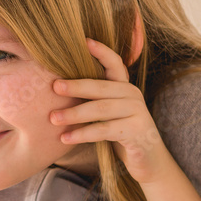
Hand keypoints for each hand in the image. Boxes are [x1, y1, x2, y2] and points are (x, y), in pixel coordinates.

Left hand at [50, 38, 173, 183]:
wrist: (147, 160)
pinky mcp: (137, 131)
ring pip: (101, 110)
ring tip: (53, 118)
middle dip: (76, 86)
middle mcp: (132, 95)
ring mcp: (137, 112)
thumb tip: (57, 86)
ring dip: (74, 114)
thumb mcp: (107, 113)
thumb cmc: (119, 133)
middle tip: (54, 87)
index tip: (84, 41)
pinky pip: (105, 130)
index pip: (114, 63)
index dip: (101, 51)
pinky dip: (83, 134)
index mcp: (124, 87)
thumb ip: (93, 99)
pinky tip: (66, 138)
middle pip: (101, 87)